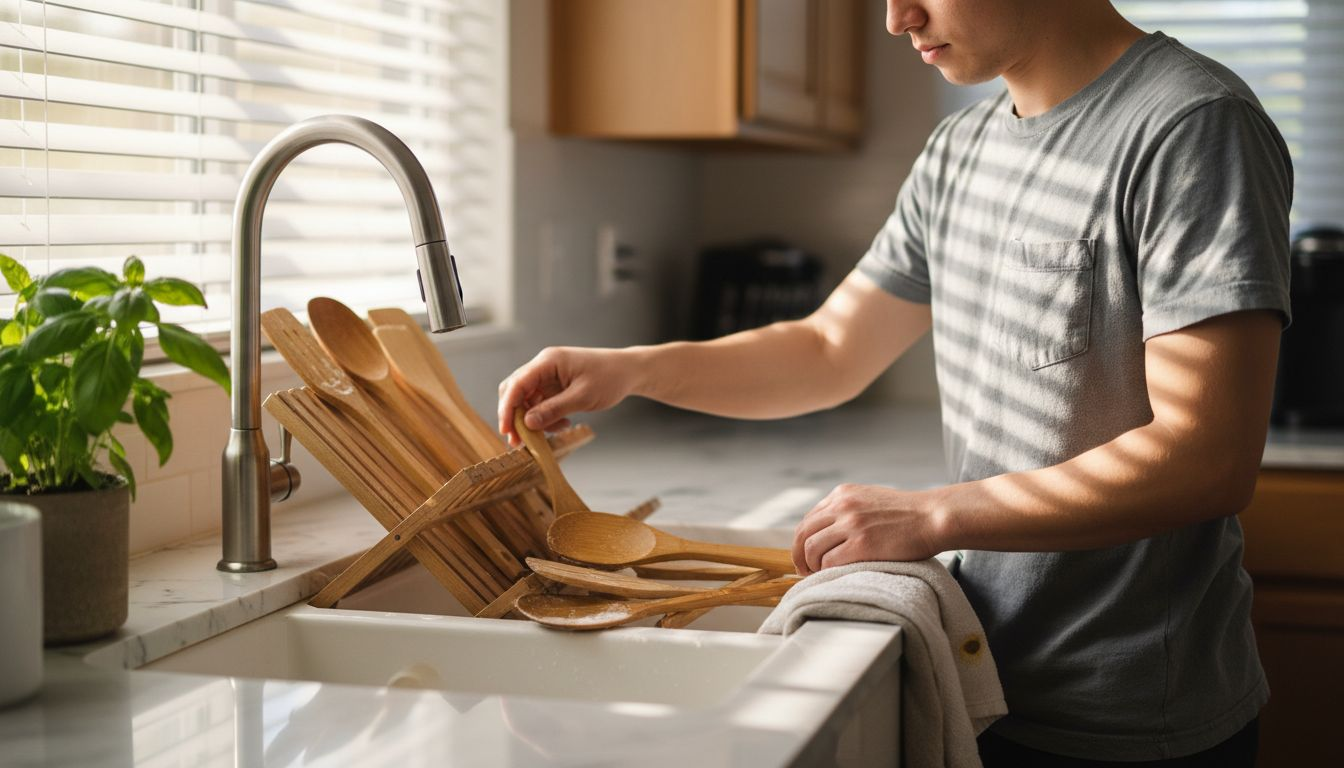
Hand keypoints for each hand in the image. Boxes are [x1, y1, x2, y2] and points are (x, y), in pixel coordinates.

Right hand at [497, 346, 637, 444]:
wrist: (629, 371)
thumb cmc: (610, 378)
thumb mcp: (582, 397)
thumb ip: (553, 410)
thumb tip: (527, 423)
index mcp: (548, 361)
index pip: (517, 384)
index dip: (507, 408)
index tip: (506, 430)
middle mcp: (543, 366)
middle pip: (516, 391)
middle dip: (515, 416)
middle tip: (519, 441)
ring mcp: (548, 375)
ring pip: (527, 400)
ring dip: (533, 419)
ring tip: (555, 430)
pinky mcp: (555, 385)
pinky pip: (540, 403)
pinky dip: (546, 416)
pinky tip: (561, 424)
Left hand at [791, 483, 945, 575]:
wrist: (933, 516)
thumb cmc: (907, 513)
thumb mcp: (870, 499)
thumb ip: (848, 509)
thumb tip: (829, 531)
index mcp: (842, 494)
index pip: (808, 519)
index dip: (801, 540)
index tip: (804, 555)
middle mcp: (842, 505)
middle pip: (803, 533)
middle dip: (798, 555)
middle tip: (803, 570)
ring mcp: (851, 524)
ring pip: (812, 548)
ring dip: (811, 565)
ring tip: (819, 575)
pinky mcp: (862, 544)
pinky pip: (829, 561)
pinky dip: (826, 571)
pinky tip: (833, 575)